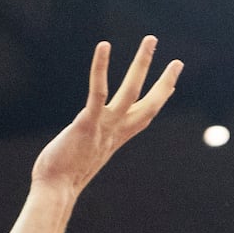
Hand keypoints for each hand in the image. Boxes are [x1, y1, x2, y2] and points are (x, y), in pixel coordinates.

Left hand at [30, 37, 181, 196]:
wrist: (55, 192)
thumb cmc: (61, 179)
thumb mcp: (80, 158)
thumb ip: (86, 147)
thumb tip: (81, 145)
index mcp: (116, 139)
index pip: (144, 117)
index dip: (159, 100)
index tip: (171, 86)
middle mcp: (116, 131)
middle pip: (150, 104)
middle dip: (164, 82)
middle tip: (178, 61)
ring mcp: (104, 126)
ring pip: (131, 91)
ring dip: (143, 64)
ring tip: (151, 39)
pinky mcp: (87, 122)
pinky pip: (98, 91)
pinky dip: (101, 67)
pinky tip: (104, 45)